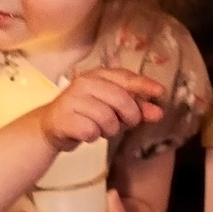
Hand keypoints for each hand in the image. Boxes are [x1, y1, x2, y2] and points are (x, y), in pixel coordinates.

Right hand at [22, 67, 163, 151]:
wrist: (52, 127)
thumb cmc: (87, 114)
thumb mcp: (113, 108)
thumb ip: (135, 107)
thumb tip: (158, 113)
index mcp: (97, 75)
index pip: (125, 77)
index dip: (143, 84)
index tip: (160, 92)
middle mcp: (84, 83)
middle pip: (120, 99)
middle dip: (129, 115)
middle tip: (126, 124)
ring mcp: (71, 100)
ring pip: (106, 118)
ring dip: (109, 129)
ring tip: (102, 129)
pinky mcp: (63, 118)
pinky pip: (91, 130)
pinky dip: (93, 136)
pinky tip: (87, 134)